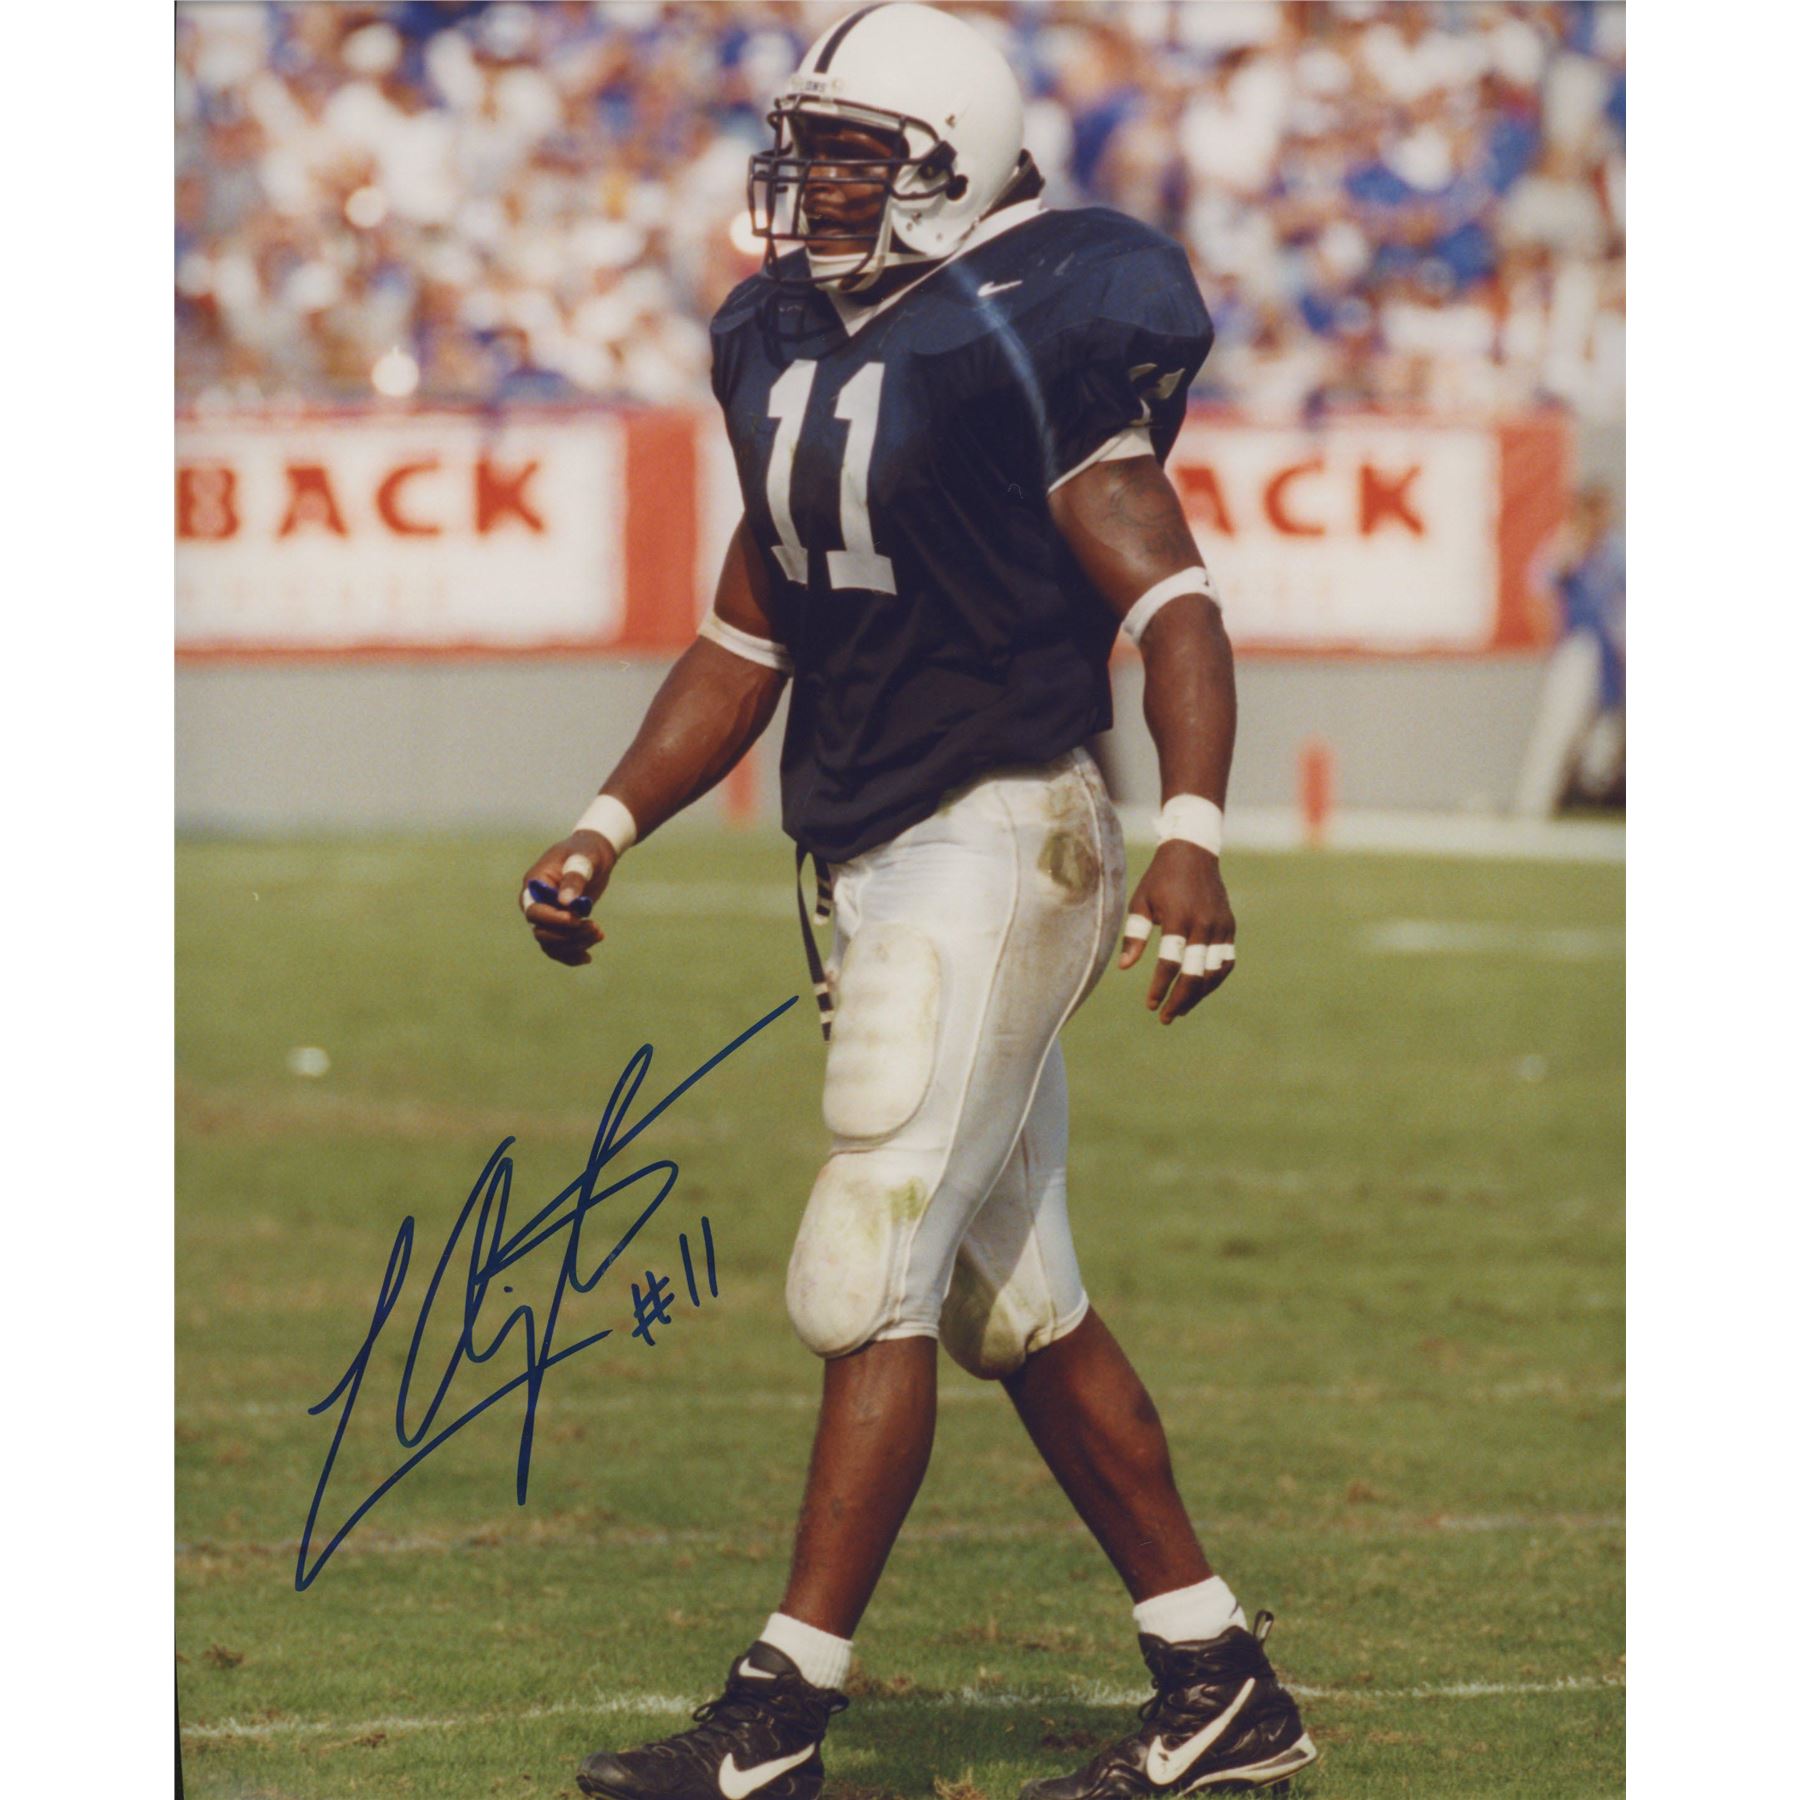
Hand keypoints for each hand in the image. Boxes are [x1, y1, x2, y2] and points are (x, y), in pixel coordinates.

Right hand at [519, 830, 616, 966]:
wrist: (594, 854)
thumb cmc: (587, 851)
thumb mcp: (583, 859)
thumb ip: (574, 878)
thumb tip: (566, 902)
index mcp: (535, 884)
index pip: (534, 911)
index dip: (553, 920)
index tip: (576, 919)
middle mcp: (536, 902)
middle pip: (541, 932)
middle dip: (568, 935)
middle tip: (595, 927)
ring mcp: (547, 915)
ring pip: (550, 943)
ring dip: (574, 946)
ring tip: (599, 934)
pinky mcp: (559, 924)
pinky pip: (558, 947)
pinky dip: (571, 955)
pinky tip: (588, 958)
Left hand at [1118, 841, 1236, 1023]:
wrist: (1193, 853)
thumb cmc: (1160, 879)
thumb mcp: (1141, 902)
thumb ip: (1134, 934)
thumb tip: (1124, 966)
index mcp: (1179, 918)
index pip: (1171, 963)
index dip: (1160, 987)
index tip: (1150, 1004)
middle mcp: (1204, 925)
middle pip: (1196, 974)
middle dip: (1180, 1000)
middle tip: (1166, 1017)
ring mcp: (1220, 926)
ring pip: (1214, 973)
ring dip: (1198, 995)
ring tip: (1180, 1009)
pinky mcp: (1229, 927)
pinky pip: (1226, 961)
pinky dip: (1214, 980)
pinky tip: (1199, 990)